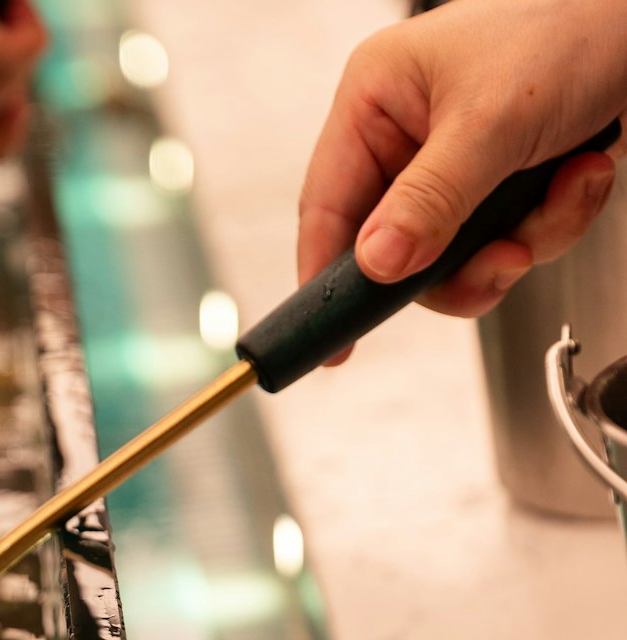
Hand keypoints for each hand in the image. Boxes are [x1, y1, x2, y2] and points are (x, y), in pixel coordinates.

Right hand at [299, 0, 626, 343]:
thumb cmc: (572, 24)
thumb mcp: (491, 121)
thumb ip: (429, 201)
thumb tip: (377, 264)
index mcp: (377, 100)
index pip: (329, 206)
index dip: (327, 275)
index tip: (332, 338)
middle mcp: (409, 134)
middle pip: (397, 246)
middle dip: (459, 261)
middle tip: (502, 258)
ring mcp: (460, 160)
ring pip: (459, 252)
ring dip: (522, 238)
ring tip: (562, 193)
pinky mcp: (507, 177)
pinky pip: (511, 236)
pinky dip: (556, 219)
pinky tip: (582, 173)